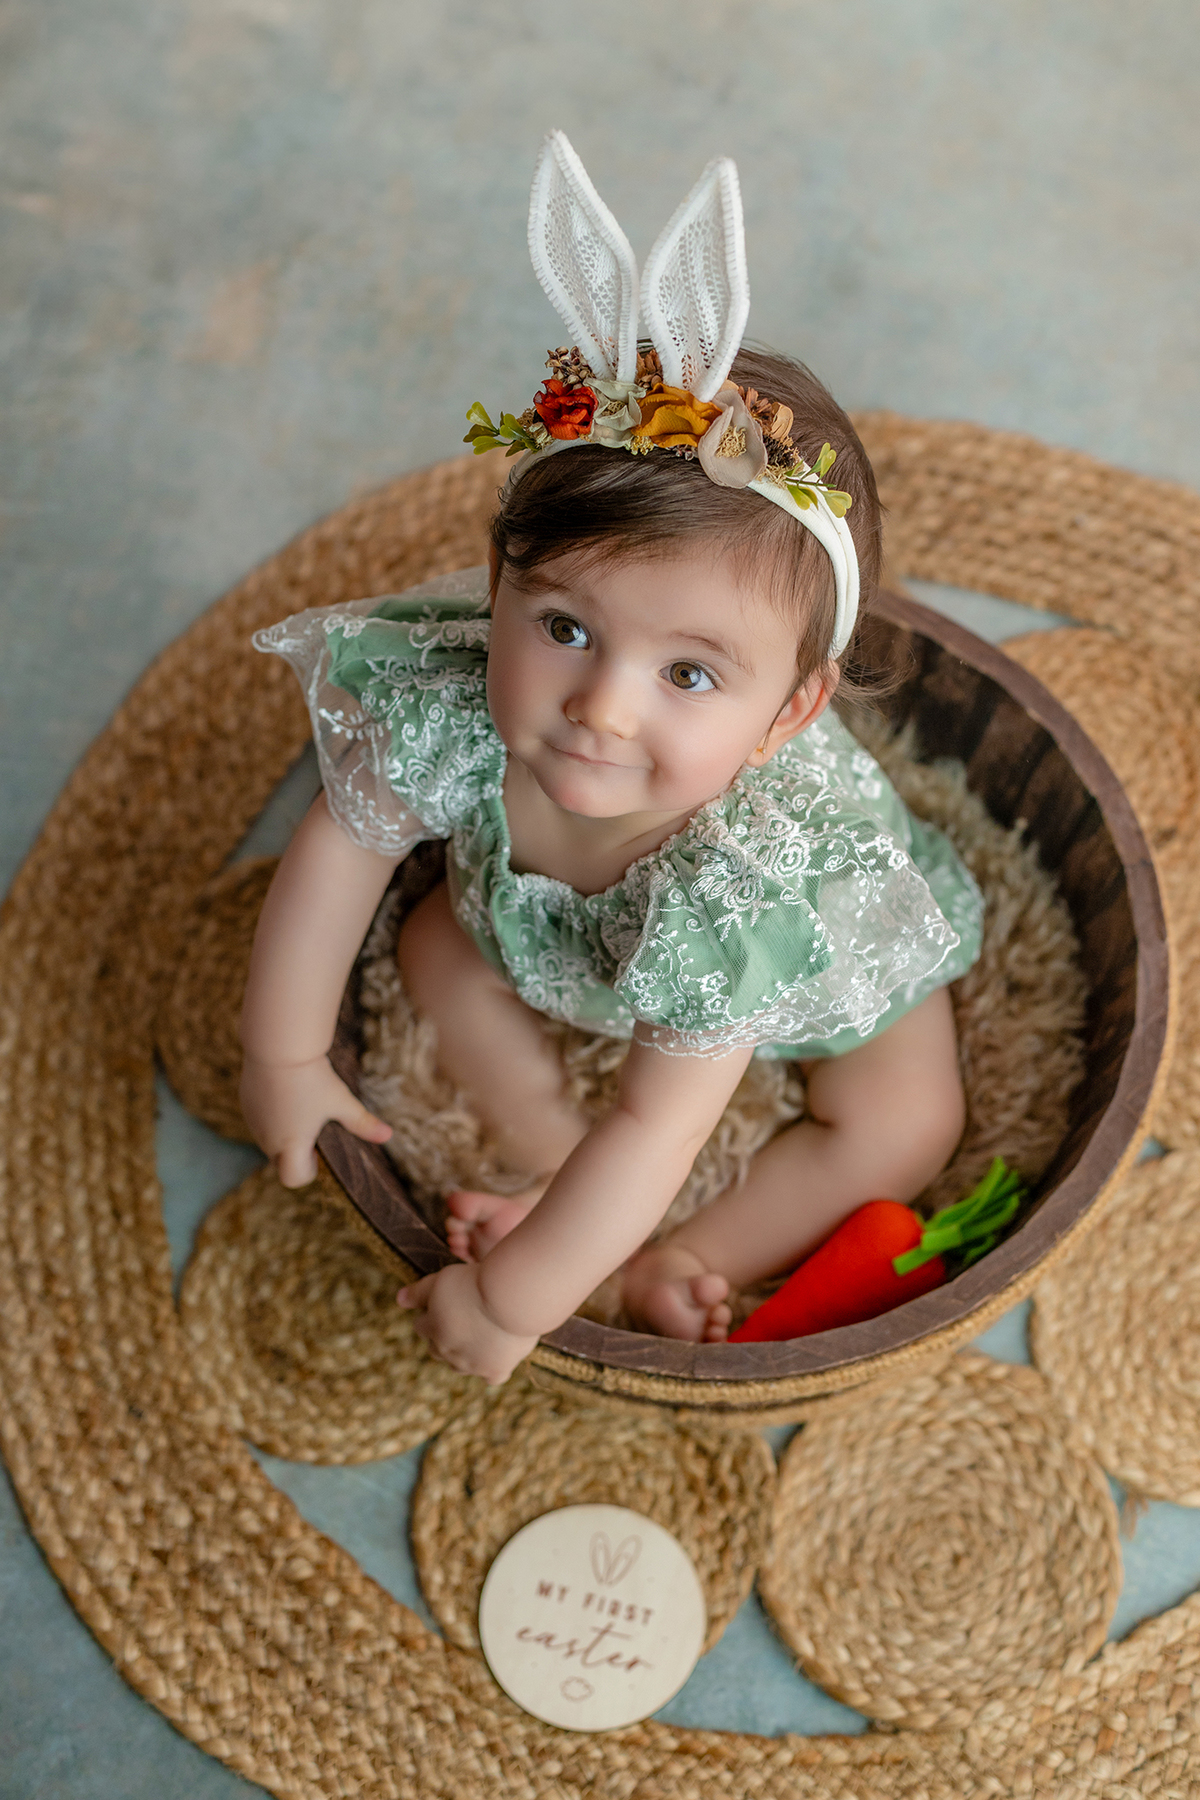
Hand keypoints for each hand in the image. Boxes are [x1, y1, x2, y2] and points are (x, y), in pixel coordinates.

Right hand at [239, 1052, 392, 1186]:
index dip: (307, 1170)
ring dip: (283, 1132)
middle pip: (281, 1161)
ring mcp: (254, 1121)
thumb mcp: (341, 1101)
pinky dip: (271, 1115)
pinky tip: (286, 1092)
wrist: (278, 1045)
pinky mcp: (246, 1103)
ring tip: (300, 1104)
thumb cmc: (312, 1077)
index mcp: (291, 1145)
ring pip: (269, 1139)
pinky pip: (259, 1120)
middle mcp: (268, 1139)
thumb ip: (362, 1123)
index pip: (293, 1178)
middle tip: (314, 1124)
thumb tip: (388, 1136)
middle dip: (297, 1151)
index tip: (319, 1149)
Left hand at [397, 1262, 537, 1384]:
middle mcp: (447, 1352)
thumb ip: (417, 1292)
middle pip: (437, 1349)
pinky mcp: (496, 1370)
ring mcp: (472, 1364)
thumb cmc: (475, 1283)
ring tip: (479, 1334)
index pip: (422, 1325)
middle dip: (443, 1336)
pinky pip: (490, 1377)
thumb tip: (398, 1299)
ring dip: (464, 1353)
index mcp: (432, 1329)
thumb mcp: (440, 1279)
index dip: (432, 1312)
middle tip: (462, 1317)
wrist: (509, 1297)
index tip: (446, 1302)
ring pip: (460, 1365)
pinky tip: (495, 1357)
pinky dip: (491, 1369)